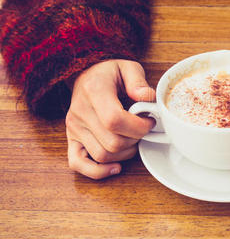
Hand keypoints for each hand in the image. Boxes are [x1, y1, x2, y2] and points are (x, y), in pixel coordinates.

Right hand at [65, 60, 154, 178]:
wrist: (87, 75)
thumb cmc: (110, 74)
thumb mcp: (128, 68)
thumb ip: (138, 81)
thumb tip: (147, 97)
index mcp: (94, 91)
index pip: (114, 120)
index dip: (138, 127)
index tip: (150, 122)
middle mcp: (80, 112)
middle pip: (112, 141)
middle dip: (136, 139)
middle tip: (143, 129)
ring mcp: (74, 127)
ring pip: (102, 155)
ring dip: (125, 153)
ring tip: (133, 139)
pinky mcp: (71, 139)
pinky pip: (78, 164)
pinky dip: (98, 171)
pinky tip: (116, 166)